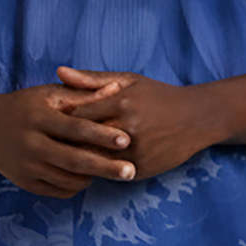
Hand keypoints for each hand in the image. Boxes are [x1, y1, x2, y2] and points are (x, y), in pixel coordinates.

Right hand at [0, 79, 136, 198]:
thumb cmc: (25, 105)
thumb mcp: (51, 94)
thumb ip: (84, 94)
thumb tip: (118, 89)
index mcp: (39, 118)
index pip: (76, 129)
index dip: (102, 135)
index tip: (127, 140)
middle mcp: (30, 144)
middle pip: (74, 160)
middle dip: (105, 167)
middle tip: (131, 171)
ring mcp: (26, 167)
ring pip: (68, 179)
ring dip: (93, 176)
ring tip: (113, 170)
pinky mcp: (25, 183)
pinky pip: (59, 190)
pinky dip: (77, 185)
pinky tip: (88, 176)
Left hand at [56, 66, 211, 182]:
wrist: (197, 118)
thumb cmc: (157, 96)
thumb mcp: (127, 81)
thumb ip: (91, 79)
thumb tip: (58, 72)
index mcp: (121, 102)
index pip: (76, 115)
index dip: (60, 120)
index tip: (48, 122)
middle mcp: (127, 128)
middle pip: (82, 141)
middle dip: (65, 142)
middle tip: (47, 143)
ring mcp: (135, 152)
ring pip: (94, 161)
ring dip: (78, 159)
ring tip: (62, 156)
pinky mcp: (141, 170)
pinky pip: (109, 173)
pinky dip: (97, 170)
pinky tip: (86, 166)